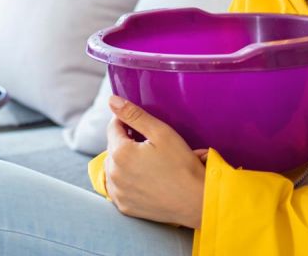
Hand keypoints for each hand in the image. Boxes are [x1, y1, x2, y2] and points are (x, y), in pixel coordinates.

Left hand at [104, 95, 206, 228]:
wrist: (195, 200)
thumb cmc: (181, 164)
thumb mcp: (160, 132)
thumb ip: (134, 115)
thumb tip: (112, 100)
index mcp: (120, 153)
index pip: (113, 127)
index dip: (127, 121)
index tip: (141, 125)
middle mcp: (114, 174)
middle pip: (112, 147)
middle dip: (125, 140)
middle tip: (148, 142)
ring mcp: (118, 193)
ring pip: (113, 167)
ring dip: (123, 160)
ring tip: (146, 159)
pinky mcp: (124, 206)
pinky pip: (117, 187)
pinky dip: (125, 179)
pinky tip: (143, 176)